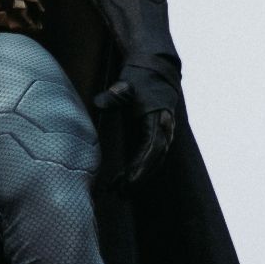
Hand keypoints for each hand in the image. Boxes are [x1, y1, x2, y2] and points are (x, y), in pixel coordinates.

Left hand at [92, 65, 178, 186]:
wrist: (154, 70)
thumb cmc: (139, 78)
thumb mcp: (126, 84)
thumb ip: (115, 94)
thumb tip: (100, 102)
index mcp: (159, 119)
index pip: (153, 148)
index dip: (142, 165)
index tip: (129, 179)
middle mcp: (165, 131)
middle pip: (155, 161)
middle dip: (139, 178)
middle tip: (120, 193)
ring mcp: (163, 135)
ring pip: (153, 163)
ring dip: (138, 178)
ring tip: (118, 193)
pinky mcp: (156, 137)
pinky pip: (150, 158)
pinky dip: (138, 171)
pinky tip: (122, 181)